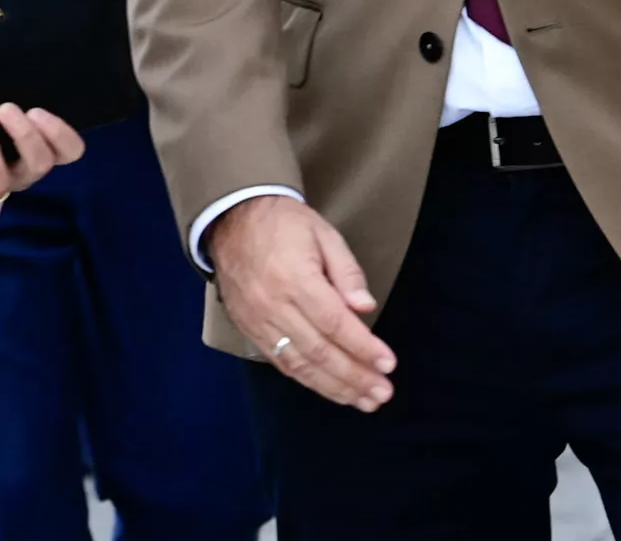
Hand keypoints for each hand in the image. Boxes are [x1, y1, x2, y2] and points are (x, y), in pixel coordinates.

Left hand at [0, 103, 84, 207]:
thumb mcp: (3, 107)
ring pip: (1, 182)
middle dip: (26, 136)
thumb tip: (12, 54)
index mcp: (40, 150)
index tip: (36, 110)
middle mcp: (23, 172)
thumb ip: (15, 93)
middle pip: (39, 165)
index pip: (70, 150)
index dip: (60, 134)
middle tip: (6, 108)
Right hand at [206, 195, 395, 410]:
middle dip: (355, 376)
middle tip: (382, 393)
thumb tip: (365, 309)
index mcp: (295, 278)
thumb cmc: (285, 223)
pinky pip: (280, 362)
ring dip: (334, 387)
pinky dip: (308, 380)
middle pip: (319, 351)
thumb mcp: (324, 234)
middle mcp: (274, 306)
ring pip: (299, 365)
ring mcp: (258, 321)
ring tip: (363, 401)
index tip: (388, 364)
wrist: (232, 219)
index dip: (363, 348)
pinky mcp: (248, 330)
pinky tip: (331, 390)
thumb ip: (347, 272)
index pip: (335, 323)